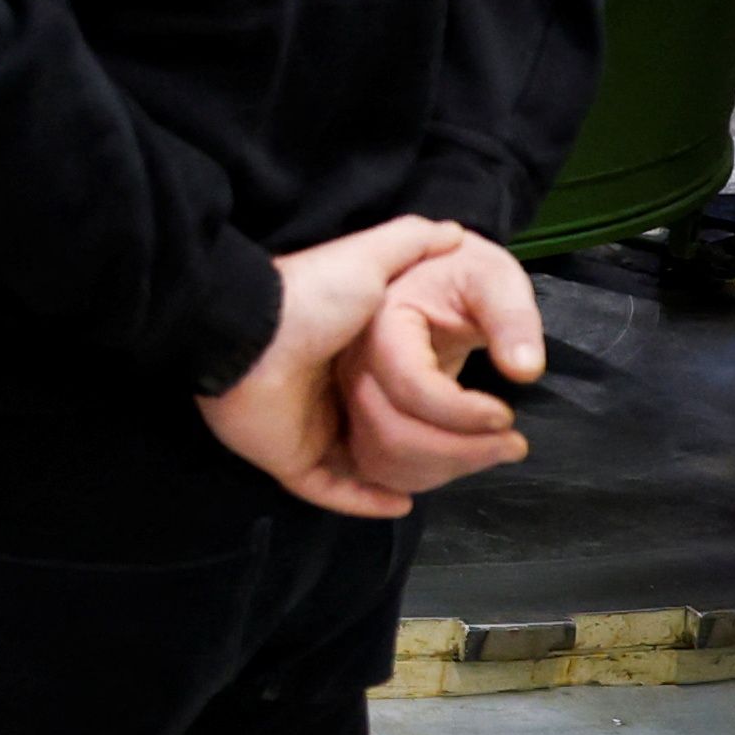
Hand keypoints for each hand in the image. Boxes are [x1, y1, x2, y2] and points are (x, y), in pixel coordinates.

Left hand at [195, 218, 488, 519]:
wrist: (250, 334)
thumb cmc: (309, 296)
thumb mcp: (370, 259)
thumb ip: (410, 242)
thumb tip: (454, 233)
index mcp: (349, 354)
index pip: (402, 384)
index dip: (442, 398)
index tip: (484, 409)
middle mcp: (331, 393)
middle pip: (389, 430)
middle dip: (433, 444)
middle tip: (478, 451)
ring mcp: (308, 428)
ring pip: (366, 464)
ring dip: (404, 472)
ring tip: (449, 475)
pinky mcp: (290, 458)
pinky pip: (332, 488)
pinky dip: (365, 499)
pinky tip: (400, 501)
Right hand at [339, 227, 548, 501]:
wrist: (432, 280)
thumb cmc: (462, 277)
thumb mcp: (494, 279)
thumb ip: (513, 318)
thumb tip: (525, 370)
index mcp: (381, 325)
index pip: (410, 385)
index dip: (461, 413)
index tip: (508, 416)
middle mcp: (352, 366)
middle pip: (390, 433)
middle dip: (460, 451)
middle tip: (514, 444)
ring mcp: (347, 397)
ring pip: (381, 458)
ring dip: (445, 469)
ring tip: (494, 450)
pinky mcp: (355, 419)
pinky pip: (376, 466)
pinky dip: (422, 477)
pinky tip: (463, 459)